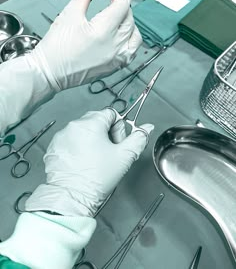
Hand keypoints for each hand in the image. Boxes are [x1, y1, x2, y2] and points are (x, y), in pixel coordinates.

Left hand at [25, 109, 153, 216]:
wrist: (71, 198)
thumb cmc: (95, 179)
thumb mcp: (124, 157)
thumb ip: (138, 139)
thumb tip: (146, 128)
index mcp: (91, 124)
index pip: (111, 114)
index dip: (118, 128)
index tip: (117, 143)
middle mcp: (73, 126)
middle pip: (96, 120)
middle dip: (105, 133)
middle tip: (108, 153)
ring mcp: (61, 137)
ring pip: (82, 130)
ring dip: (90, 140)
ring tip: (94, 160)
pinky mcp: (53, 148)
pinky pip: (69, 141)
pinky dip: (76, 148)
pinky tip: (82, 163)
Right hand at [28, 0, 141, 90]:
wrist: (49, 72)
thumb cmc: (56, 48)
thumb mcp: (69, 15)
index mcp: (103, 30)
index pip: (123, 5)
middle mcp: (114, 45)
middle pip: (129, 19)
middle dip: (124, 7)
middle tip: (114, 2)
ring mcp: (117, 58)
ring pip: (134, 35)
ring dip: (130, 24)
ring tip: (118, 20)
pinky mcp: (115, 67)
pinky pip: (132, 51)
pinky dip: (130, 40)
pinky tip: (120, 36)